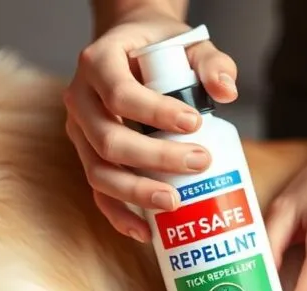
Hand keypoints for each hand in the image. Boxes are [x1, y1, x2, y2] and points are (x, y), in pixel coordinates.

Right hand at [63, 8, 238, 241]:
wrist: (130, 49)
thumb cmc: (158, 47)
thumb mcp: (188, 42)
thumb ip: (212, 62)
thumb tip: (227, 93)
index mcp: (97, 63)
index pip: (119, 94)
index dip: (155, 113)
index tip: (195, 123)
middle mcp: (79, 99)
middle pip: (107, 140)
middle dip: (154, 158)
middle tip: (200, 162)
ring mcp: (80, 132)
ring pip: (98, 172)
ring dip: (136, 192)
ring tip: (175, 202)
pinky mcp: (88, 156)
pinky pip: (98, 192)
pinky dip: (120, 215)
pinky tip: (146, 231)